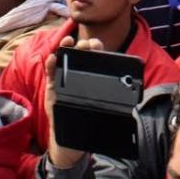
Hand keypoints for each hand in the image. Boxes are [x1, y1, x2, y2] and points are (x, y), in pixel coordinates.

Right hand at [44, 36, 105, 169]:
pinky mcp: (53, 87)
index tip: (96, 45)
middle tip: (84, 44)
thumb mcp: (102, 109)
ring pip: (64, 59)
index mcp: (92, 77)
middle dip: (82, 46)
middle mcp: (78, 75)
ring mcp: (64, 79)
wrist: (71, 136)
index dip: (97, 49)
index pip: (96, 58)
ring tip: (68, 42)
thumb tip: (128, 103)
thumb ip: (111, 104)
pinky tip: (53, 58)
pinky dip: (51, 64)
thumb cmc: (89, 119)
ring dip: (65, 48)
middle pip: (80, 55)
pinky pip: (51, 73)